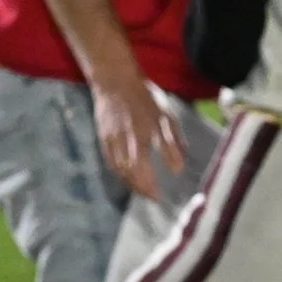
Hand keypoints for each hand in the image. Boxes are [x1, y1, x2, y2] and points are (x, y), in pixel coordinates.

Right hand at [92, 69, 184, 199]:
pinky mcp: (103, 139)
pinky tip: (126, 177)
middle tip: (153, 199)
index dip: (152, 188)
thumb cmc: (146, 98)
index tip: (160, 199)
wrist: (116, 82)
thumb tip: (178, 169)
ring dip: (130, 184)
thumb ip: (172, 143)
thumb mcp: (167, 117)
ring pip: (119, 171)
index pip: (146, 174)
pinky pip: (110, 162)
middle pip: (131, 176)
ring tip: (142, 192)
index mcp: (142, 140)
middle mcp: (125, 145)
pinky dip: (118, 174)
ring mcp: (112, 143)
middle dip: (142, 190)